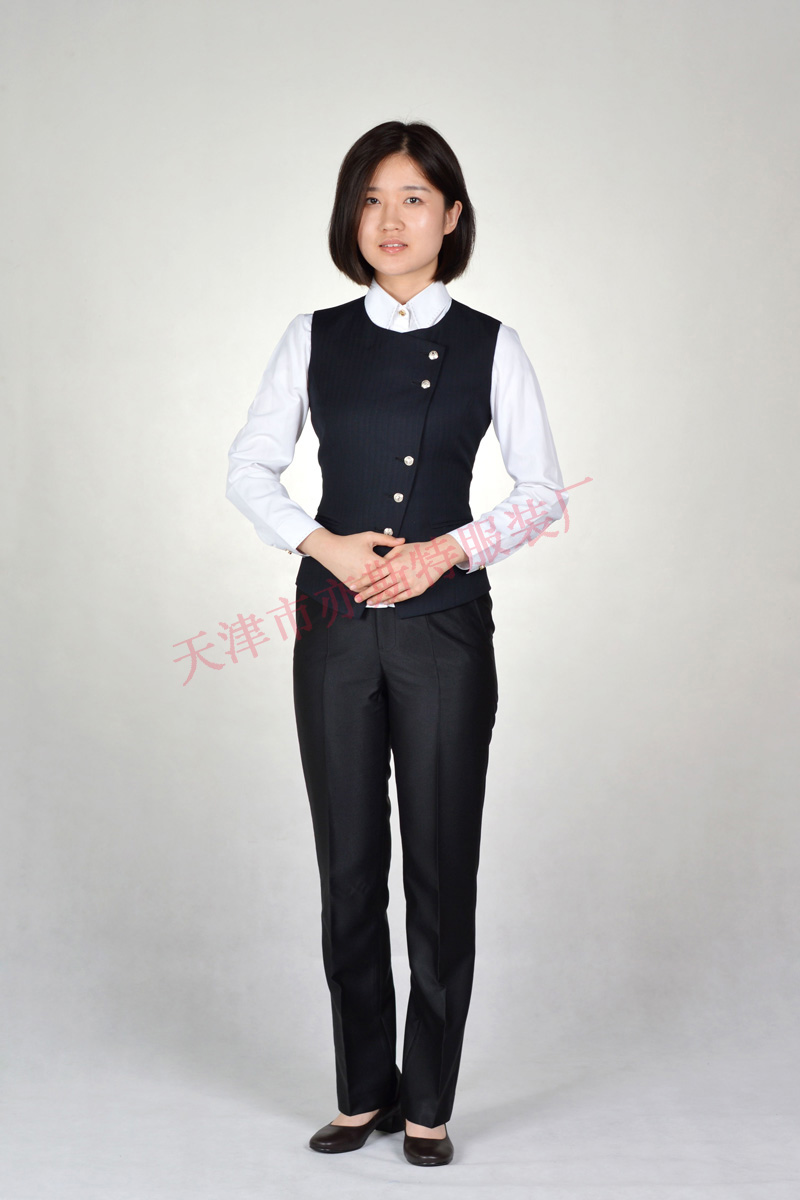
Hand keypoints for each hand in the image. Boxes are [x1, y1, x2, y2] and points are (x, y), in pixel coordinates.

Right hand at [297, 529, 407, 596]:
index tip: (410, 572)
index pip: (391, 569)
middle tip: (407, 589)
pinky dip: (370, 594)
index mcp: (373, 561)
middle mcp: (367, 573)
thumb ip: (387, 539)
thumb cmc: (350, 542)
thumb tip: (402, 540)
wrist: (329, 550)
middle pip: (384, 582)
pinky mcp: (352, 584)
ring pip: (374, 590)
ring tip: (394, 598)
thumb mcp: (369, 537)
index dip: (401, 570)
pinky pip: (364, 591)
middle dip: (396, 585)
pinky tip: (377, 598)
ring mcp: (359, 581)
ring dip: (383, 594)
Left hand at [352, 535, 466, 604]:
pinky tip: (385, 602)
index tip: (353, 586)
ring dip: (378, 599)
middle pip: (379, 586)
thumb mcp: (400, 549)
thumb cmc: (418, 549)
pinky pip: (402, 597)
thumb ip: (387, 556)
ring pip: (389, 594)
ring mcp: (408, 583)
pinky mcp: (417, 589)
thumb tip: (377, 564)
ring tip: (369, 603)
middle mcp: (400, 574)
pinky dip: (392, 600)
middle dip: (366, 594)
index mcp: (394, 563)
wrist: (438, 555)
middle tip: (357, 599)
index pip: (374, 575)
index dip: (363, 581)